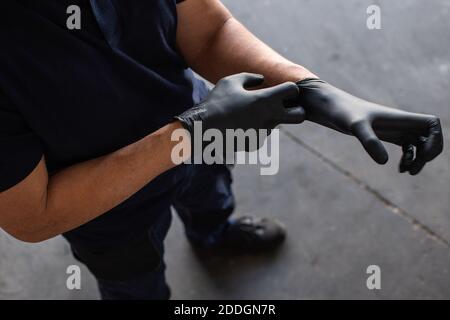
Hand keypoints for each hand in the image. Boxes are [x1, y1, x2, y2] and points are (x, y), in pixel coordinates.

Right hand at [176, 73, 304, 151]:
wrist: (203, 129)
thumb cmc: (216, 102)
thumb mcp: (230, 82)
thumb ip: (250, 77)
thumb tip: (262, 80)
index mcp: (265, 99)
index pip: (293, 90)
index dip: (289, 89)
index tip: (282, 90)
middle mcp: (269, 117)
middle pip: (300, 116)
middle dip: (297, 111)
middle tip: (286, 107)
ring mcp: (263, 133)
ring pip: (276, 124)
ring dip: (268, 119)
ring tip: (247, 115)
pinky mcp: (255, 143)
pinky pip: (262, 134)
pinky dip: (255, 130)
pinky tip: (239, 126)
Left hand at [296, 78, 443, 174]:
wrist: (327, 106)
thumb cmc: (341, 112)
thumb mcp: (355, 127)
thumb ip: (369, 141)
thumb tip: (385, 162)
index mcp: (399, 118)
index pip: (432, 123)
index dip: (435, 139)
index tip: (422, 155)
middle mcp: (398, 122)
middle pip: (429, 136)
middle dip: (428, 154)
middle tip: (411, 169)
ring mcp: (392, 128)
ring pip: (419, 143)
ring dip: (419, 158)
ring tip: (405, 171)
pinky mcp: (382, 134)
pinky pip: (406, 146)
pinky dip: (408, 158)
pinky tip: (398, 167)